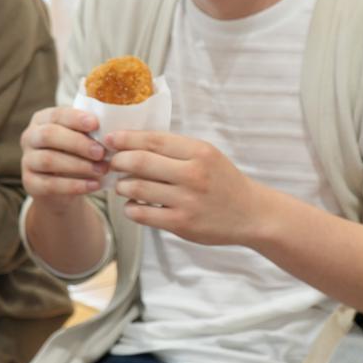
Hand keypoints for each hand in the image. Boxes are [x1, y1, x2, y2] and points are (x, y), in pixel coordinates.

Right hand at [21, 106, 107, 205]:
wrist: (63, 186)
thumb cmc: (77, 153)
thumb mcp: (82, 138)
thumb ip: (91, 131)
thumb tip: (112, 129)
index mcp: (42, 119)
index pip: (57, 114)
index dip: (75, 118)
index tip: (95, 124)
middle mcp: (30, 137)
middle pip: (49, 135)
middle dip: (77, 143)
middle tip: (101, 152)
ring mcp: (27, 160)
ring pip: (49, 160)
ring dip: (79, 165)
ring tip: (102, 170)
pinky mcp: (29, 182)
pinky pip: (51, 184)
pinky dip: (75, 185)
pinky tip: (94, 185)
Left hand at [106, 129, 264, 245]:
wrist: (251, 214)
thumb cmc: (223, 181)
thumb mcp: (207, 155)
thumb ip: (176, 149)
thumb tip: (133, 143)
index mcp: (199, 152)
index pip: (153, 140)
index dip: (126, 138)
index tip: (111, 139)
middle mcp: (193, 174)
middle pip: (140, 162)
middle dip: (118, 161)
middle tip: (112, 163)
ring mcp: (187, 200)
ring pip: (136, 188)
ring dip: (121, 185)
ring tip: (122, 185)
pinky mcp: (181, 223)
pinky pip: (142, 214)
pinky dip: (130, 208)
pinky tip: (133, 205)